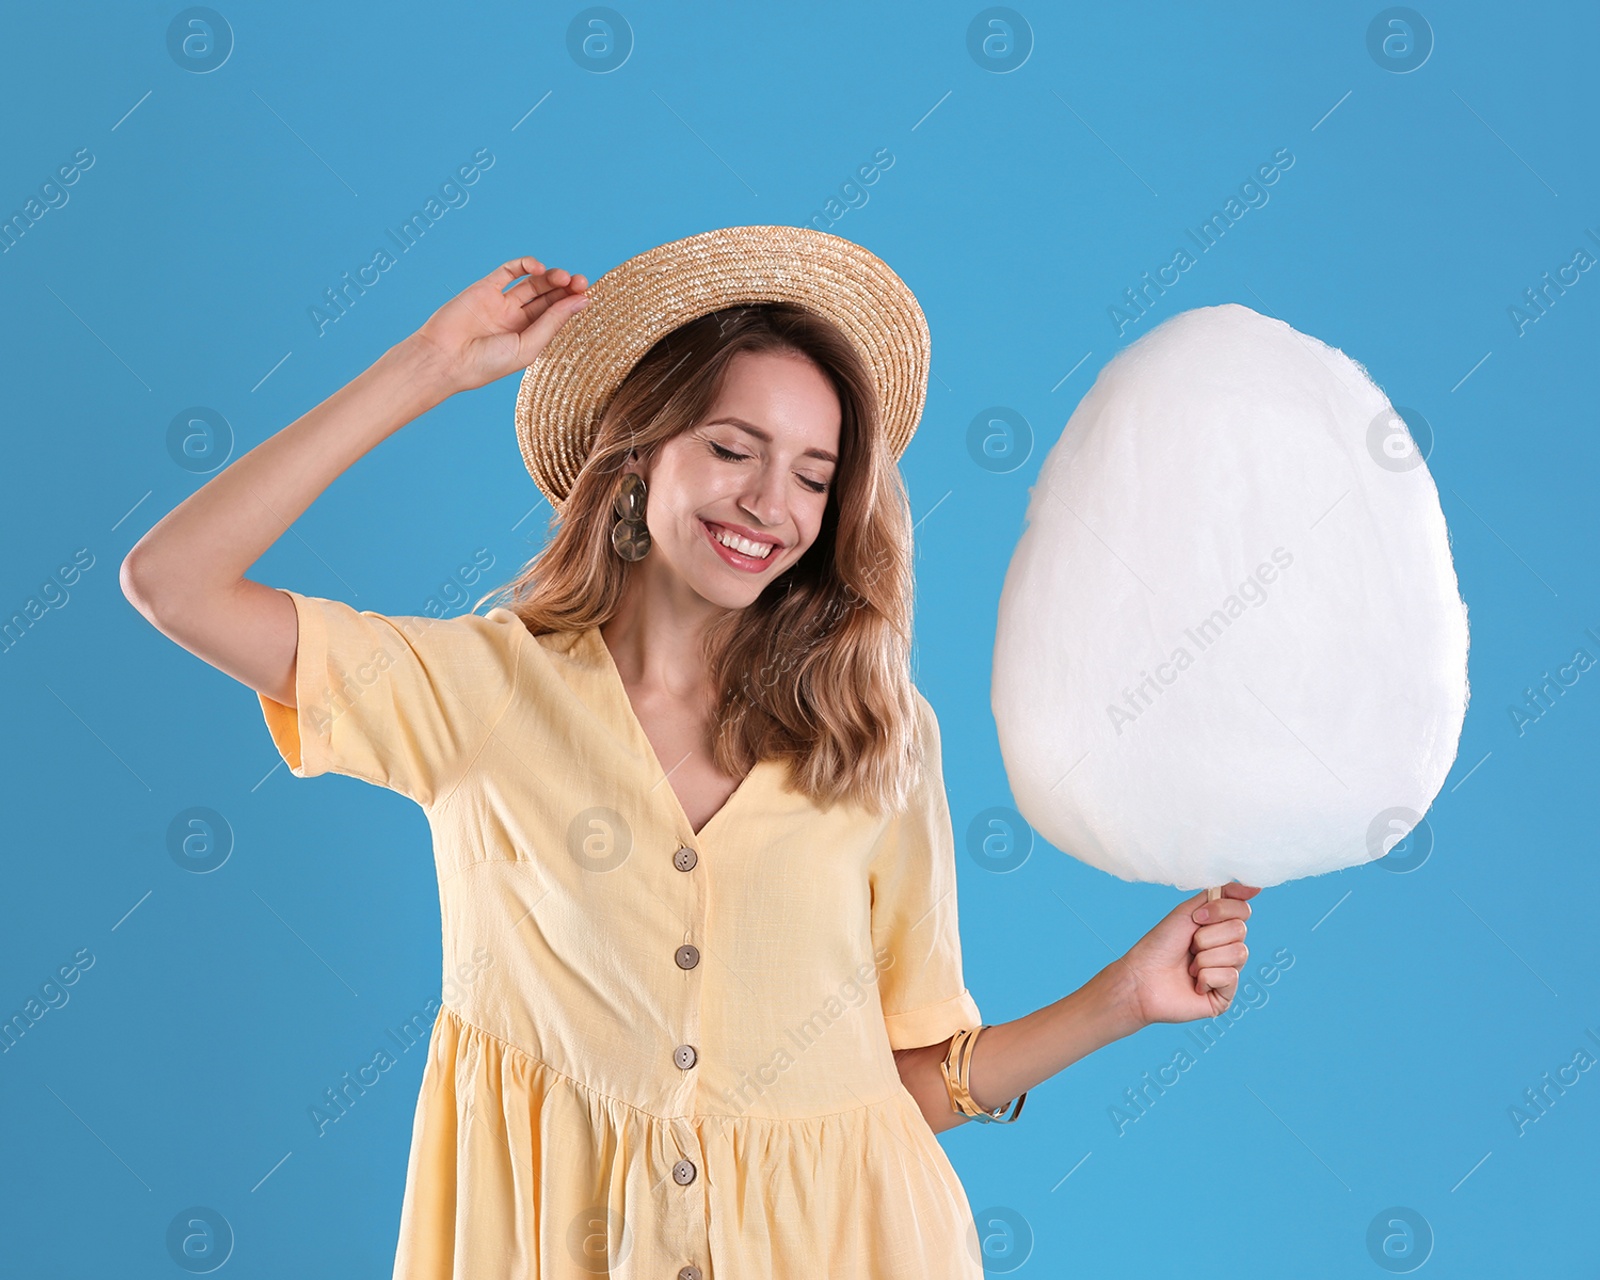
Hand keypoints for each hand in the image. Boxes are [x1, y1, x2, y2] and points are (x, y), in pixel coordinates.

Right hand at [409, 256, 589, 394]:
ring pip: (533, 283)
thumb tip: (581, 301)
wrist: (444, 359)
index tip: (586, 295)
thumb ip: (552, 322)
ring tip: (564, 277)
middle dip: (566, 288)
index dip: (571, 303)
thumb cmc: (485, 363)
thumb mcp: (527, 346)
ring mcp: (500, 302)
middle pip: (548, 297)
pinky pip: (509, 270)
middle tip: (580, 282)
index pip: (556, 315)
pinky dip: (526, 265)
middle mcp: (516, 319)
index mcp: (528, 338)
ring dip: (551, 276)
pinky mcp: (485, 287)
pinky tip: (539, 268)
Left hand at [1106, 883, 1261, 1025]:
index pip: (1243, 910)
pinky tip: (1194, 984)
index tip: (1195, 918)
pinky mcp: (1225, 996)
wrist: (1142, 976)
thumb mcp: (1188, 911)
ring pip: (1238, 954)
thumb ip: (1221, 895)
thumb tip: (1256, 887)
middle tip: (1189, 946)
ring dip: (1205, 958)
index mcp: (1221, 928)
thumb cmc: (1160, 944)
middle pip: (1240, 930)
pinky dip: (1206, 977)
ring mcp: (1228, 973)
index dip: (1219, 911)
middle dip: (1206, 936)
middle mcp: (1228, 950)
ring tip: (1189, 966)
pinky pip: (1230, 977)